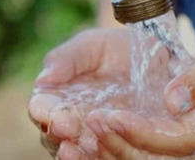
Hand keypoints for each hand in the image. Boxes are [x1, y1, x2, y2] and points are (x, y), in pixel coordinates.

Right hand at [29, 28, 133, 158]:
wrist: (152, 58)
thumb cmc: (114, 49)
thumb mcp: (91, 46)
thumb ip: (66, 58)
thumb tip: (43, 80)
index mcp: (55, 97)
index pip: (42, 108)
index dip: (44, 112)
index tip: (56, 113)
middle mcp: (69, 122)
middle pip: (55, 135)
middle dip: (59, 133)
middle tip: (69, 129)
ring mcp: (92, 137)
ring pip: (78, 152)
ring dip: (78, 152)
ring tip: (80, 146)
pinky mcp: (118, 146)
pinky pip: (106, 157)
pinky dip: (103, 157)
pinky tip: (107, 153)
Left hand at [84, 21, 194, 158]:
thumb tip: (173, 100)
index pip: (184, 137)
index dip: (145, 133)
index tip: (111, 117)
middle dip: (123, 146)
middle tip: (90, 123)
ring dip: (117, 153)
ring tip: (85, 134)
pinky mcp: (186, 146)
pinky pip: (153, 156)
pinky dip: (122, 149)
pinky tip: (96, 139)